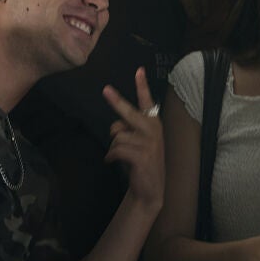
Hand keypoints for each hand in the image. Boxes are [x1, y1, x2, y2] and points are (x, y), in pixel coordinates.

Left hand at [103, 67, 164, 211]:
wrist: (150, 190)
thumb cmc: (141, 163)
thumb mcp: (138, 143)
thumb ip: (129, 130)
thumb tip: (116, 128)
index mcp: (153, 124)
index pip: (147, 102)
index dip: (142, 86)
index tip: (139, 70)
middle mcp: (153, 130)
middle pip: (129, 113)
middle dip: (116, 101)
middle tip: (105, 89)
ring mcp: (149, 143)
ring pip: (118, 136)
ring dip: (113, 147)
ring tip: (119, 156)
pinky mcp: (141, 156)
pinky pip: (116, 149)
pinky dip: (110, 156)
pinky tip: (112, 162)